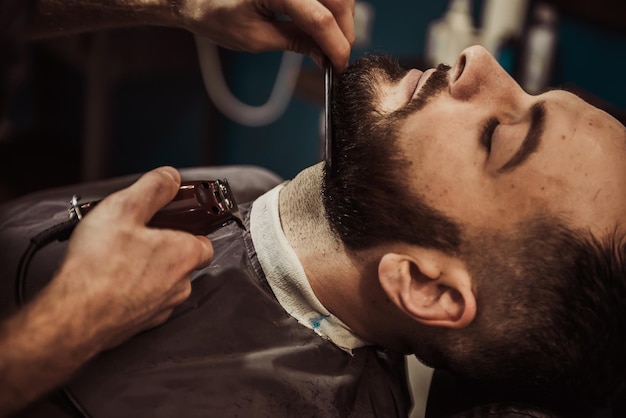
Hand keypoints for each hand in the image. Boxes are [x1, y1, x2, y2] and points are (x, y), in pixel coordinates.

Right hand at [52, 166, 213, 348]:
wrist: (75, 317)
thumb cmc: (100, 266)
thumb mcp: (125, 208)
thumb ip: (153, 188)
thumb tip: (170, 177)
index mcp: (185, 255)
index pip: (204, 241)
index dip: (188, 228)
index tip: (170, 219)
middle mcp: (180, 285)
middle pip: (181, 261)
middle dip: (162, 247)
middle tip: (134, 235)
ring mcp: (161, 308)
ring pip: (163, 283)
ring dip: (146, 270)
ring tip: (115, 257)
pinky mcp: (141, 325)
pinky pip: (143, 302)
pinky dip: (132, 291)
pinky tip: (109, 282)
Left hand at [177, 0, 354, 70]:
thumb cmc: (215, 14)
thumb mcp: (256, 39)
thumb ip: (296, 43)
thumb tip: (325, 55)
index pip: (320, 19)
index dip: (336, 45)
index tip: (341, 65)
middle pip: (337, 0)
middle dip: (344, 29)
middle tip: (338, 55)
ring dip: (341, 15)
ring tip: (330, 40)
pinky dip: (330, 5)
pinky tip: (324, 22)